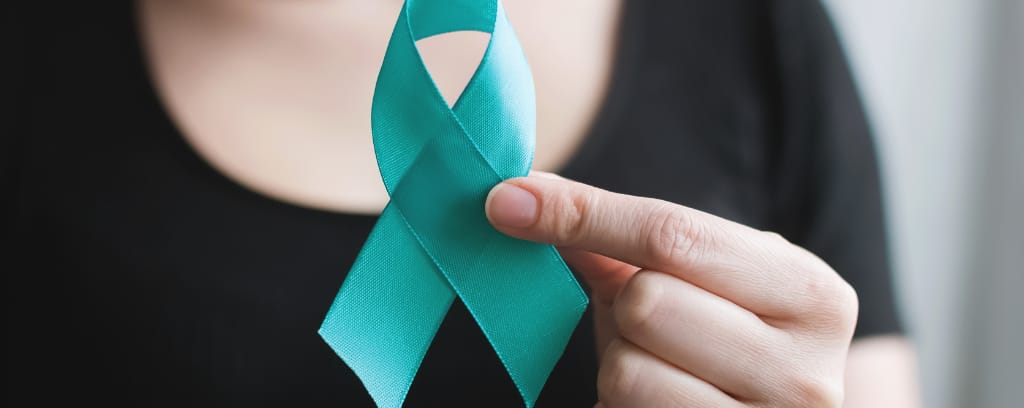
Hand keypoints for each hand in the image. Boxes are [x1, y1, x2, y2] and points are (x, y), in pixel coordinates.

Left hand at [485, 173, 857, 406]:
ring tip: (660, 367)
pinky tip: (659, 398)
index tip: (510, 199)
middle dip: (623, 305)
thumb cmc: (728, 336)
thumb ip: (625, 238)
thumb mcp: (702, 280)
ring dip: (620, 362)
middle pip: (646, 304)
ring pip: (625, 373)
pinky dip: (620, 403)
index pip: (674, 236)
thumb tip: (524, 198)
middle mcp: (806, 376)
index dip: (582, 213)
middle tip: (650, 321)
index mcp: (813, 296)